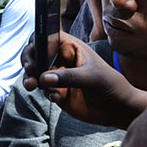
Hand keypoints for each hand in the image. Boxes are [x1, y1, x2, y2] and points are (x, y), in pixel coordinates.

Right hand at [21, 32, 146, 127]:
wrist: (118, 109)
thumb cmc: (111, 85)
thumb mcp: (92, 77)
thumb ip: (69, 77)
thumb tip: (45, 78)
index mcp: (71, 48)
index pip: (49, 36)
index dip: (39, 40)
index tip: (35, 50)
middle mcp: (61, 59)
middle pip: (36, 53)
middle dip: (28, 60)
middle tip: (29, 69)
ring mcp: (58, 75)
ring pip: (35, 72)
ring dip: (30, 78)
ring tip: (31, 85)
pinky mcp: (56, 91)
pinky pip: (43, 90)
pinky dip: (45, 93)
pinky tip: (56, 98)